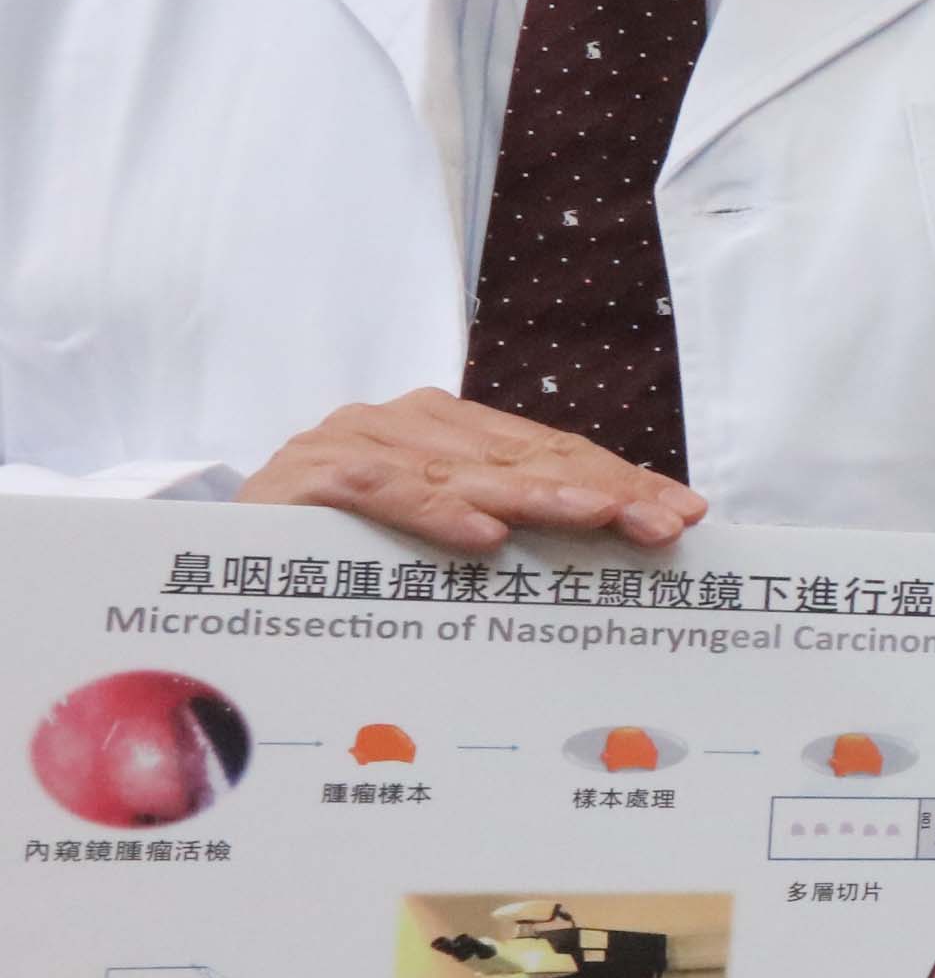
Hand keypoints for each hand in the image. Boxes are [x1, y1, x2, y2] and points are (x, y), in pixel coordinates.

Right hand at [242, 391, 702, 551]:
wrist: (207, 552)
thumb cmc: (336, 552)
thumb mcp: (436, 541)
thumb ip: (509, 530)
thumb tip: (618, 550)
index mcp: (448, 434)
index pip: (555, 456)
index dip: (622, 482)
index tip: (685, 514)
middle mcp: (407, 425)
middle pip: (527, 459)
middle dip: (605, 490)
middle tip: (666, 523)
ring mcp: (356, 442)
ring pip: (466, 469)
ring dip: (539, 494)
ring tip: (602, 517)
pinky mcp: (308, 474)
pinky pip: (381, 490)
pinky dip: (434, 509)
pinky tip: (484, 534)